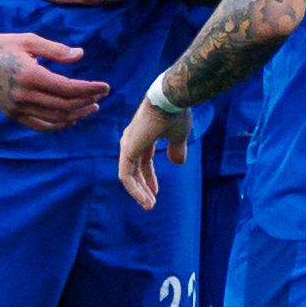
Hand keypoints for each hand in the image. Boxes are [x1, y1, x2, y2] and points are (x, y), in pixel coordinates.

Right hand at [0, 30, 107, 131]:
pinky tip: (70, 119)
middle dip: (87, 102)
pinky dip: (57, 125)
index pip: (69, 88)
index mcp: (30, 75)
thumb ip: (56, 50)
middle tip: (100, 96)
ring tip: (90, 108)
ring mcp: (16, 108)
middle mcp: (24, 95)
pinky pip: (39, 125)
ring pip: (55, 119)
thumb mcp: (29, 40)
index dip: (90, 89)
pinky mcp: (11, 114)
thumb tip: (80, 55)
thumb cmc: (2, 45)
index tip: (105, 87)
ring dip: (76, 115)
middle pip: (65, 106)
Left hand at [117, 89, 192, 206]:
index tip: (156, 192)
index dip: (149, 177)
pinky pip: (127, 176)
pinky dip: (135, 190)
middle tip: (150, 203)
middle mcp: (132, 139)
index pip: (142, 160)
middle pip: (134, 168)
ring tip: (149, 206)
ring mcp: (128, 144)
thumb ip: (176, 149)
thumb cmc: (176, 112)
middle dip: (142, 187)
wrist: (172, 100)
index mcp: (143, 135)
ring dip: (139, 192)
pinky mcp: (127, 151)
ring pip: (129, 175)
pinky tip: (145, 199)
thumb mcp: (178, 136)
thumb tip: (177, 164)